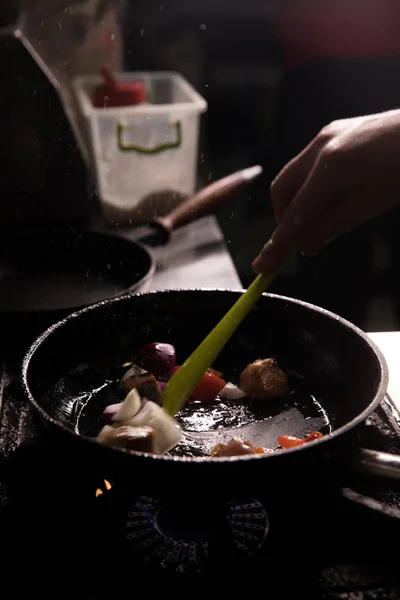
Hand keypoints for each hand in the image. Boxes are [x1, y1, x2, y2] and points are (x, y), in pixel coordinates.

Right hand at [252, 110, 399, 273]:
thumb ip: (334, 225)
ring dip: (297, 204)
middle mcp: (321, 146)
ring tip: (321, 223)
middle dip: (284, 220)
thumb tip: (306, 246)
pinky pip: (308, 165)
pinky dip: (309, 188)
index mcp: (332, 167)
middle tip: (301, 243)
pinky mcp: (336, 132)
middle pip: (281, 191)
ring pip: (293, 177)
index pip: (295, 215)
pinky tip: (331, 200)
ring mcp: (327, 134)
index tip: (263, 267)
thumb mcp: (373, 204)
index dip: (278, 244)